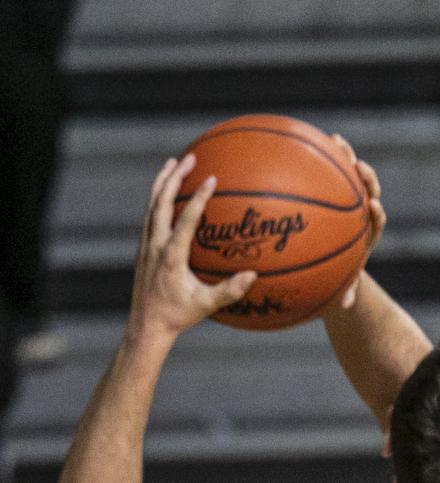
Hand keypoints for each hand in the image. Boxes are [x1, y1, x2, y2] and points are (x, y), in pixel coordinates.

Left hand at [128, 155, 256, 344]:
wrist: (145, 324)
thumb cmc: (178, 315)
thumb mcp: (206, 305)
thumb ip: (229, 291)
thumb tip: (253, 276)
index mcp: (171, 255)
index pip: (185, 219)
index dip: (198, 198)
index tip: (211, 179)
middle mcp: (155, 245)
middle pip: (160, 202)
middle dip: (174, 177)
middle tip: (189, 158)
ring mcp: (146, 245)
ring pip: (151, 205)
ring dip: (162, 182)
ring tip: (172, 163)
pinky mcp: (143, 248)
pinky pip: (149, 216)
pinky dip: (157, 198)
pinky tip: (166, 192)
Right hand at [323, 135, 386, 312]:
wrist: (342, 257)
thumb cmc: (342, 271)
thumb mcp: (344, 282)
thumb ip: (345, 290)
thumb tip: (345, 307)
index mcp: (367, 232)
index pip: (377, 220)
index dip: (377, 213)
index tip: (374, 206)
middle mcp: (362, 212)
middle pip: (370, 191)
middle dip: (367, 179)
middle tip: (360, 168)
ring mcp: (350, 198)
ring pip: (351, 175)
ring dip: (346, 158)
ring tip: (336, 141)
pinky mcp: (336, 190)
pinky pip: (329, 172)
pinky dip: (321, 159)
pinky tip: (304, 143)